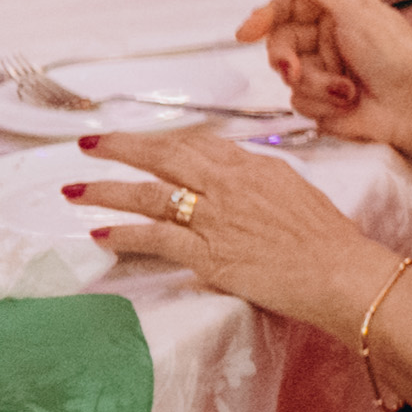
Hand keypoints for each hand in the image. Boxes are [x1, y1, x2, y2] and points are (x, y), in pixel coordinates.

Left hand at [76, 128, 386, 331]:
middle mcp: (228, 183)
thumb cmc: (326, 236)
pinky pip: (154, 238)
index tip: (141, 142)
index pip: (198, 144)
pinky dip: (123, 234)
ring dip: (107, 190)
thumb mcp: (295, 191)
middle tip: (89, 144)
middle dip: (122, 148)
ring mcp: (214, 217)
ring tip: (74, 188)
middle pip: (165, 156)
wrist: (337, 269)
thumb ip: (258, 181)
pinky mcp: (206, 253)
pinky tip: (99, 234)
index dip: (163, 142)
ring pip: (149, 194)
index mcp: (253, 165)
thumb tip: (235, 179)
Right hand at [233, 0, 411, 150]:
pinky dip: (323, 104)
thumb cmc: (395, 55)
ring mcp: (324, 71)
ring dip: (317, 85)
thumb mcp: (355, 12)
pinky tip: (348, 103)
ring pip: (289, 76)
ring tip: (347, 90)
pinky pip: (300, 102)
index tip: (249, 31)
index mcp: (337, 11)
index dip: (266, 17)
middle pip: (281, 43)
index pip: (288, 7)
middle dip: (285, 58)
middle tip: (293, 69)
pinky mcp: (322, 101)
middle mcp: (328, 39)